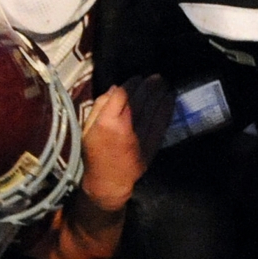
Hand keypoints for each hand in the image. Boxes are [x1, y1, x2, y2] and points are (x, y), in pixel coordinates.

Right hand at [79, 75, 173, 211]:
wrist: (109, 182)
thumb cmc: (94, 154)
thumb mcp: (87, 129)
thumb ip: (99, 107)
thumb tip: (115, 88)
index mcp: (106, 122)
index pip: (122, 95)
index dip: (131, 84)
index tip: (136, 78)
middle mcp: (125, 127)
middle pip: (140, 99)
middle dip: (149, 85)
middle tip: (155, 77)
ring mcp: (141, 136)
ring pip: (153, 108)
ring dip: (160, 93)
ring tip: (164, 83)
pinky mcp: (152, 144)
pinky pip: (162, 122)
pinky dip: (167, 108)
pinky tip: (170, 98)